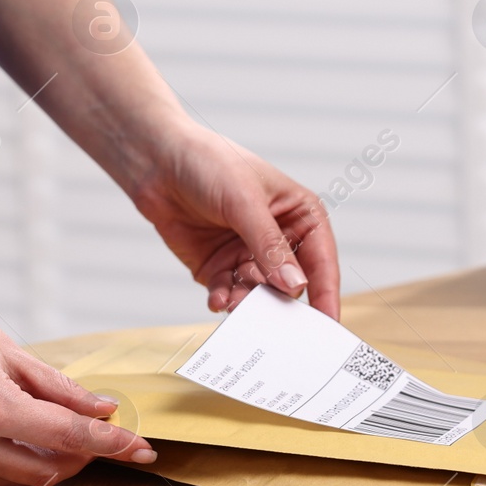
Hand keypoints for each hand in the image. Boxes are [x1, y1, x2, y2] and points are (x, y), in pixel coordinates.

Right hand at [0, 273, 157, 485]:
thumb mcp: (9, 351)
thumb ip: (60, 389)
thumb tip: (103, 410)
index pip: (69, 437)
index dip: (112, 445)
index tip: (139, 450)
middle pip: (46, 472)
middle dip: (79, 458)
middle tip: (94, 436)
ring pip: (12, 485)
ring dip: (40, 466)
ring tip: (42, 432)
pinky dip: (0, 467)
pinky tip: (2, 439)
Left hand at [129, 122, 340, 317]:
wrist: (158, 162)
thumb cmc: (209, 163)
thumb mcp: (245, 202)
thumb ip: (270, 247)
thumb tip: (295, 286)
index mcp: (300, 215)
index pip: (322, 261)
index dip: (327, 293)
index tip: (327, 323)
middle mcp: (279, 239)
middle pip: (291, 285)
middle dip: (278, 299)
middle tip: (267, 313)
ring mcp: (249, 255)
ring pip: (259, 294)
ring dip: (247, 301)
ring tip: (233, 300)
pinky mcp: (220, 267)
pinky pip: (229, 293)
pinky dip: (225, 299)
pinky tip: (218, 298)